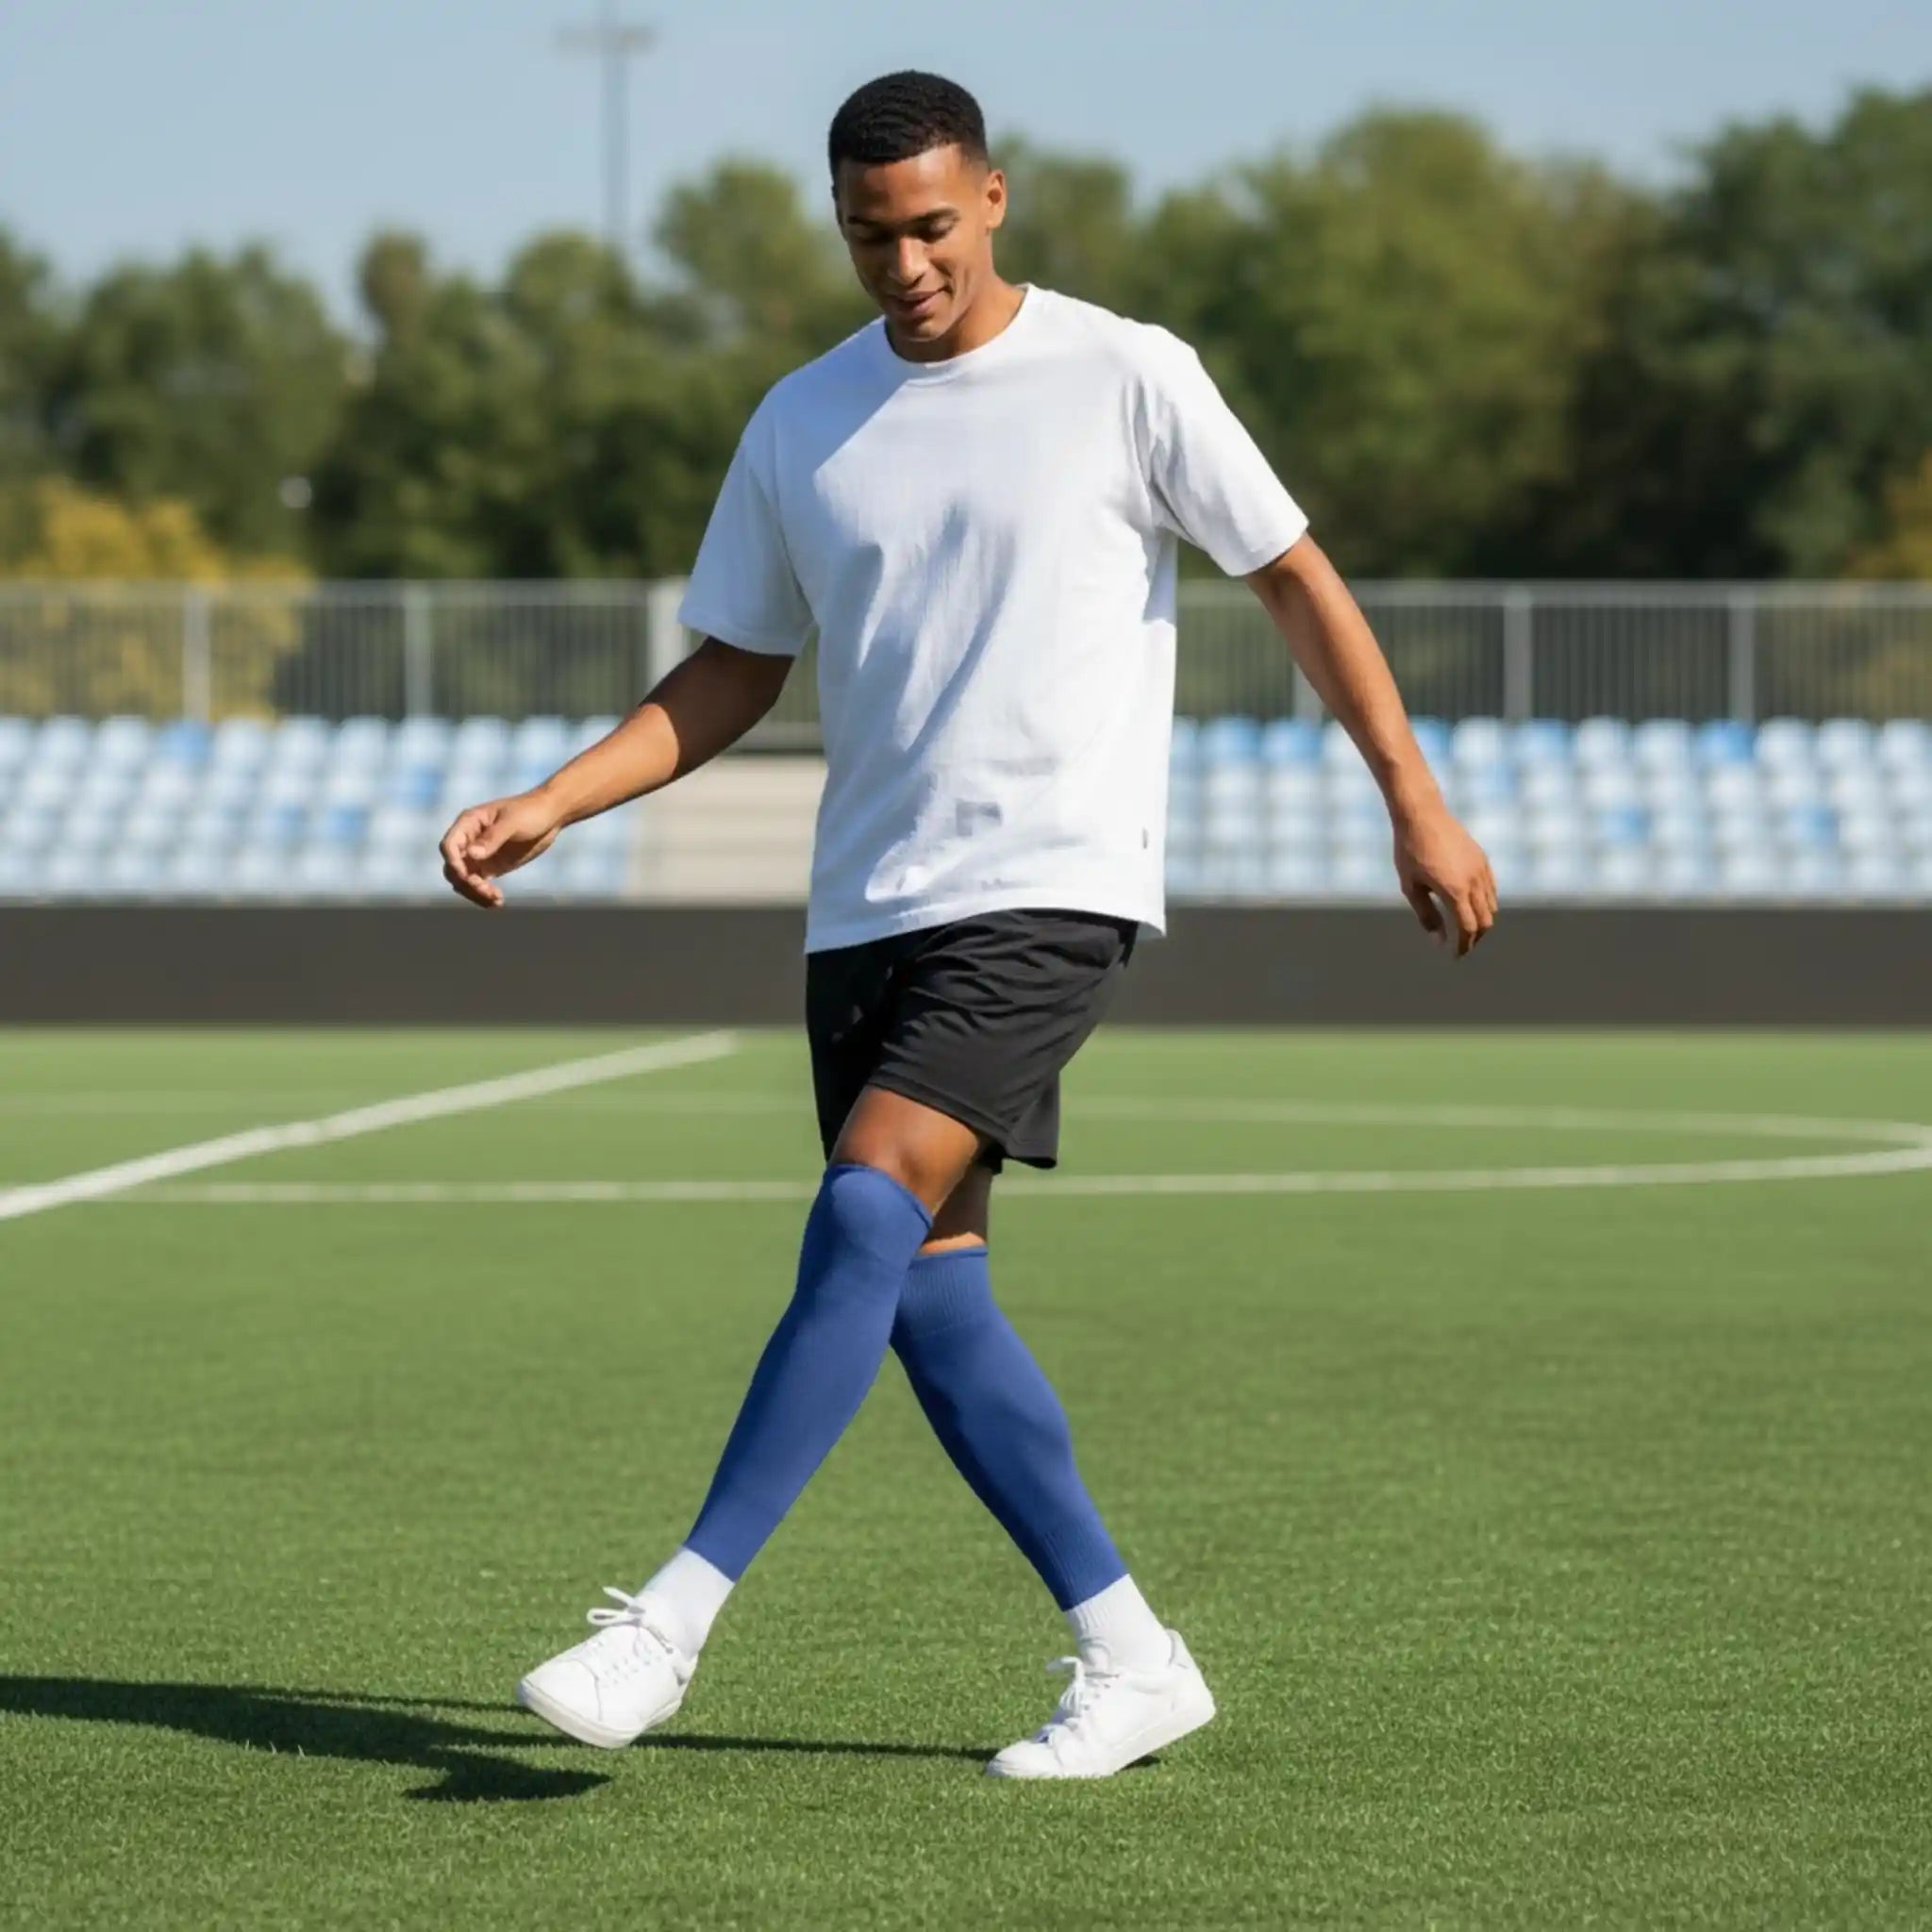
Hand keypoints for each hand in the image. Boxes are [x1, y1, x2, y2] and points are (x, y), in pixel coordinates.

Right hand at [438, 791, 564, 909]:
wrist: (549, 816)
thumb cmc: (530, 811)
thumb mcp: (513, 822)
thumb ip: (492, 837)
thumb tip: (472, 854)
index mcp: (468, 823)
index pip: (449, 846)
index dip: (454, 863)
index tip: (468, 877)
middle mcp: (468, 840)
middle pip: (453, 868)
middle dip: (466, 882)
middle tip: (486, 890)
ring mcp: (478, 855)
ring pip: (463, 880)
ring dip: (474, 893)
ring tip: (496, 899)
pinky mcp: (490, 867)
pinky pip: (478, 885)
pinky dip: (484, 895)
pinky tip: (498, 901)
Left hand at [1392, 801, 1496, 956]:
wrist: (1422, 814)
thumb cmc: (1409, 851)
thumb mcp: (1411, 887)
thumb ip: (1427, 915)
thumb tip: (1440, 941)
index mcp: (1455, 891)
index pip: (1468, 929)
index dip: (1463, 946)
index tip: (1456, 956)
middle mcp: (1473, 881)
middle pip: (1485, 921)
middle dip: (1475, 938)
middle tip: (1462, 947)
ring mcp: (1481, 869)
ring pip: (1491, 906)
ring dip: (1482, 921)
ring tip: (1466, 929)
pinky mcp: (1482, 859)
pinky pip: (1491, 889)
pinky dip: (1485, 904)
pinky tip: (1471, 907)